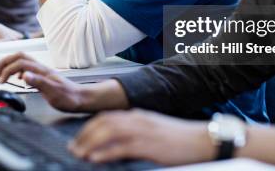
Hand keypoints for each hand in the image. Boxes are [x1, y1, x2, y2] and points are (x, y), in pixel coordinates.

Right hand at [0, 52, 86, 111]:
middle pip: (20, 56)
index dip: (7, 69)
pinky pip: (27, 67)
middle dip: (5, 61)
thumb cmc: (68, 98)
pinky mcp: (44, 76)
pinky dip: (18, 69)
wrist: (80, 99)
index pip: (20, 63)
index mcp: (42, 71)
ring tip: (2, 72)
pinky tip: (18, 78)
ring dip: (10, 63)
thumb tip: (24, 75)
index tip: (1, 80)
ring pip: (23, 60)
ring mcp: (43, 71)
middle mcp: (41, 68)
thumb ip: (38, 82)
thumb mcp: (52, 92)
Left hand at [69, 109, 215, 164]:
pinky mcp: (149, 145)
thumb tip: (115, 145)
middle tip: (73, 148)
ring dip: (89, 143)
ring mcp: (143, 131)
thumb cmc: (179, 139)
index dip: (88, 128)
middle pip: (103, 123)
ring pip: (108, 132)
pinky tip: (95, 159)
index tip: (78, 139)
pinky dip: (105, 153)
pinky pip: (121, 147)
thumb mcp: (153, 132)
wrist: (202, 140)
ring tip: (78, 154)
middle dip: (84, 135)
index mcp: (138, 115)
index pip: (106, 117)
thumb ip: (135, 134)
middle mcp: (137, 119)